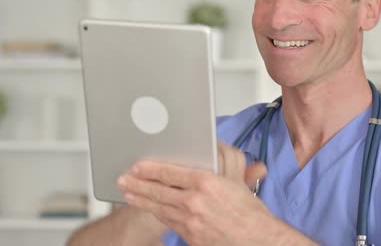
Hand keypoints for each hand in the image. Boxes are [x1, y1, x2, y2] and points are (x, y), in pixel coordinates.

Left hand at [117, 143, 273, 245]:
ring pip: (159, 207)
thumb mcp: (239, 179)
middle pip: (159, 190)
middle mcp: (194, 202)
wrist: (256, 241)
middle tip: (123, 179)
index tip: (138, 166)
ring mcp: (190, 221)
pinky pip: (168, 221)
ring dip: (141, 199)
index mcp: (206, 183)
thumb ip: (226, 158)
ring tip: (128, 192)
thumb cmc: (249, 213)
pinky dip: (156, 212)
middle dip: (137, 184)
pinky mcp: (190, 236)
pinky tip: (149, 208)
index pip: (170, 173)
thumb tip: (216, 144)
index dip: (150, 169)